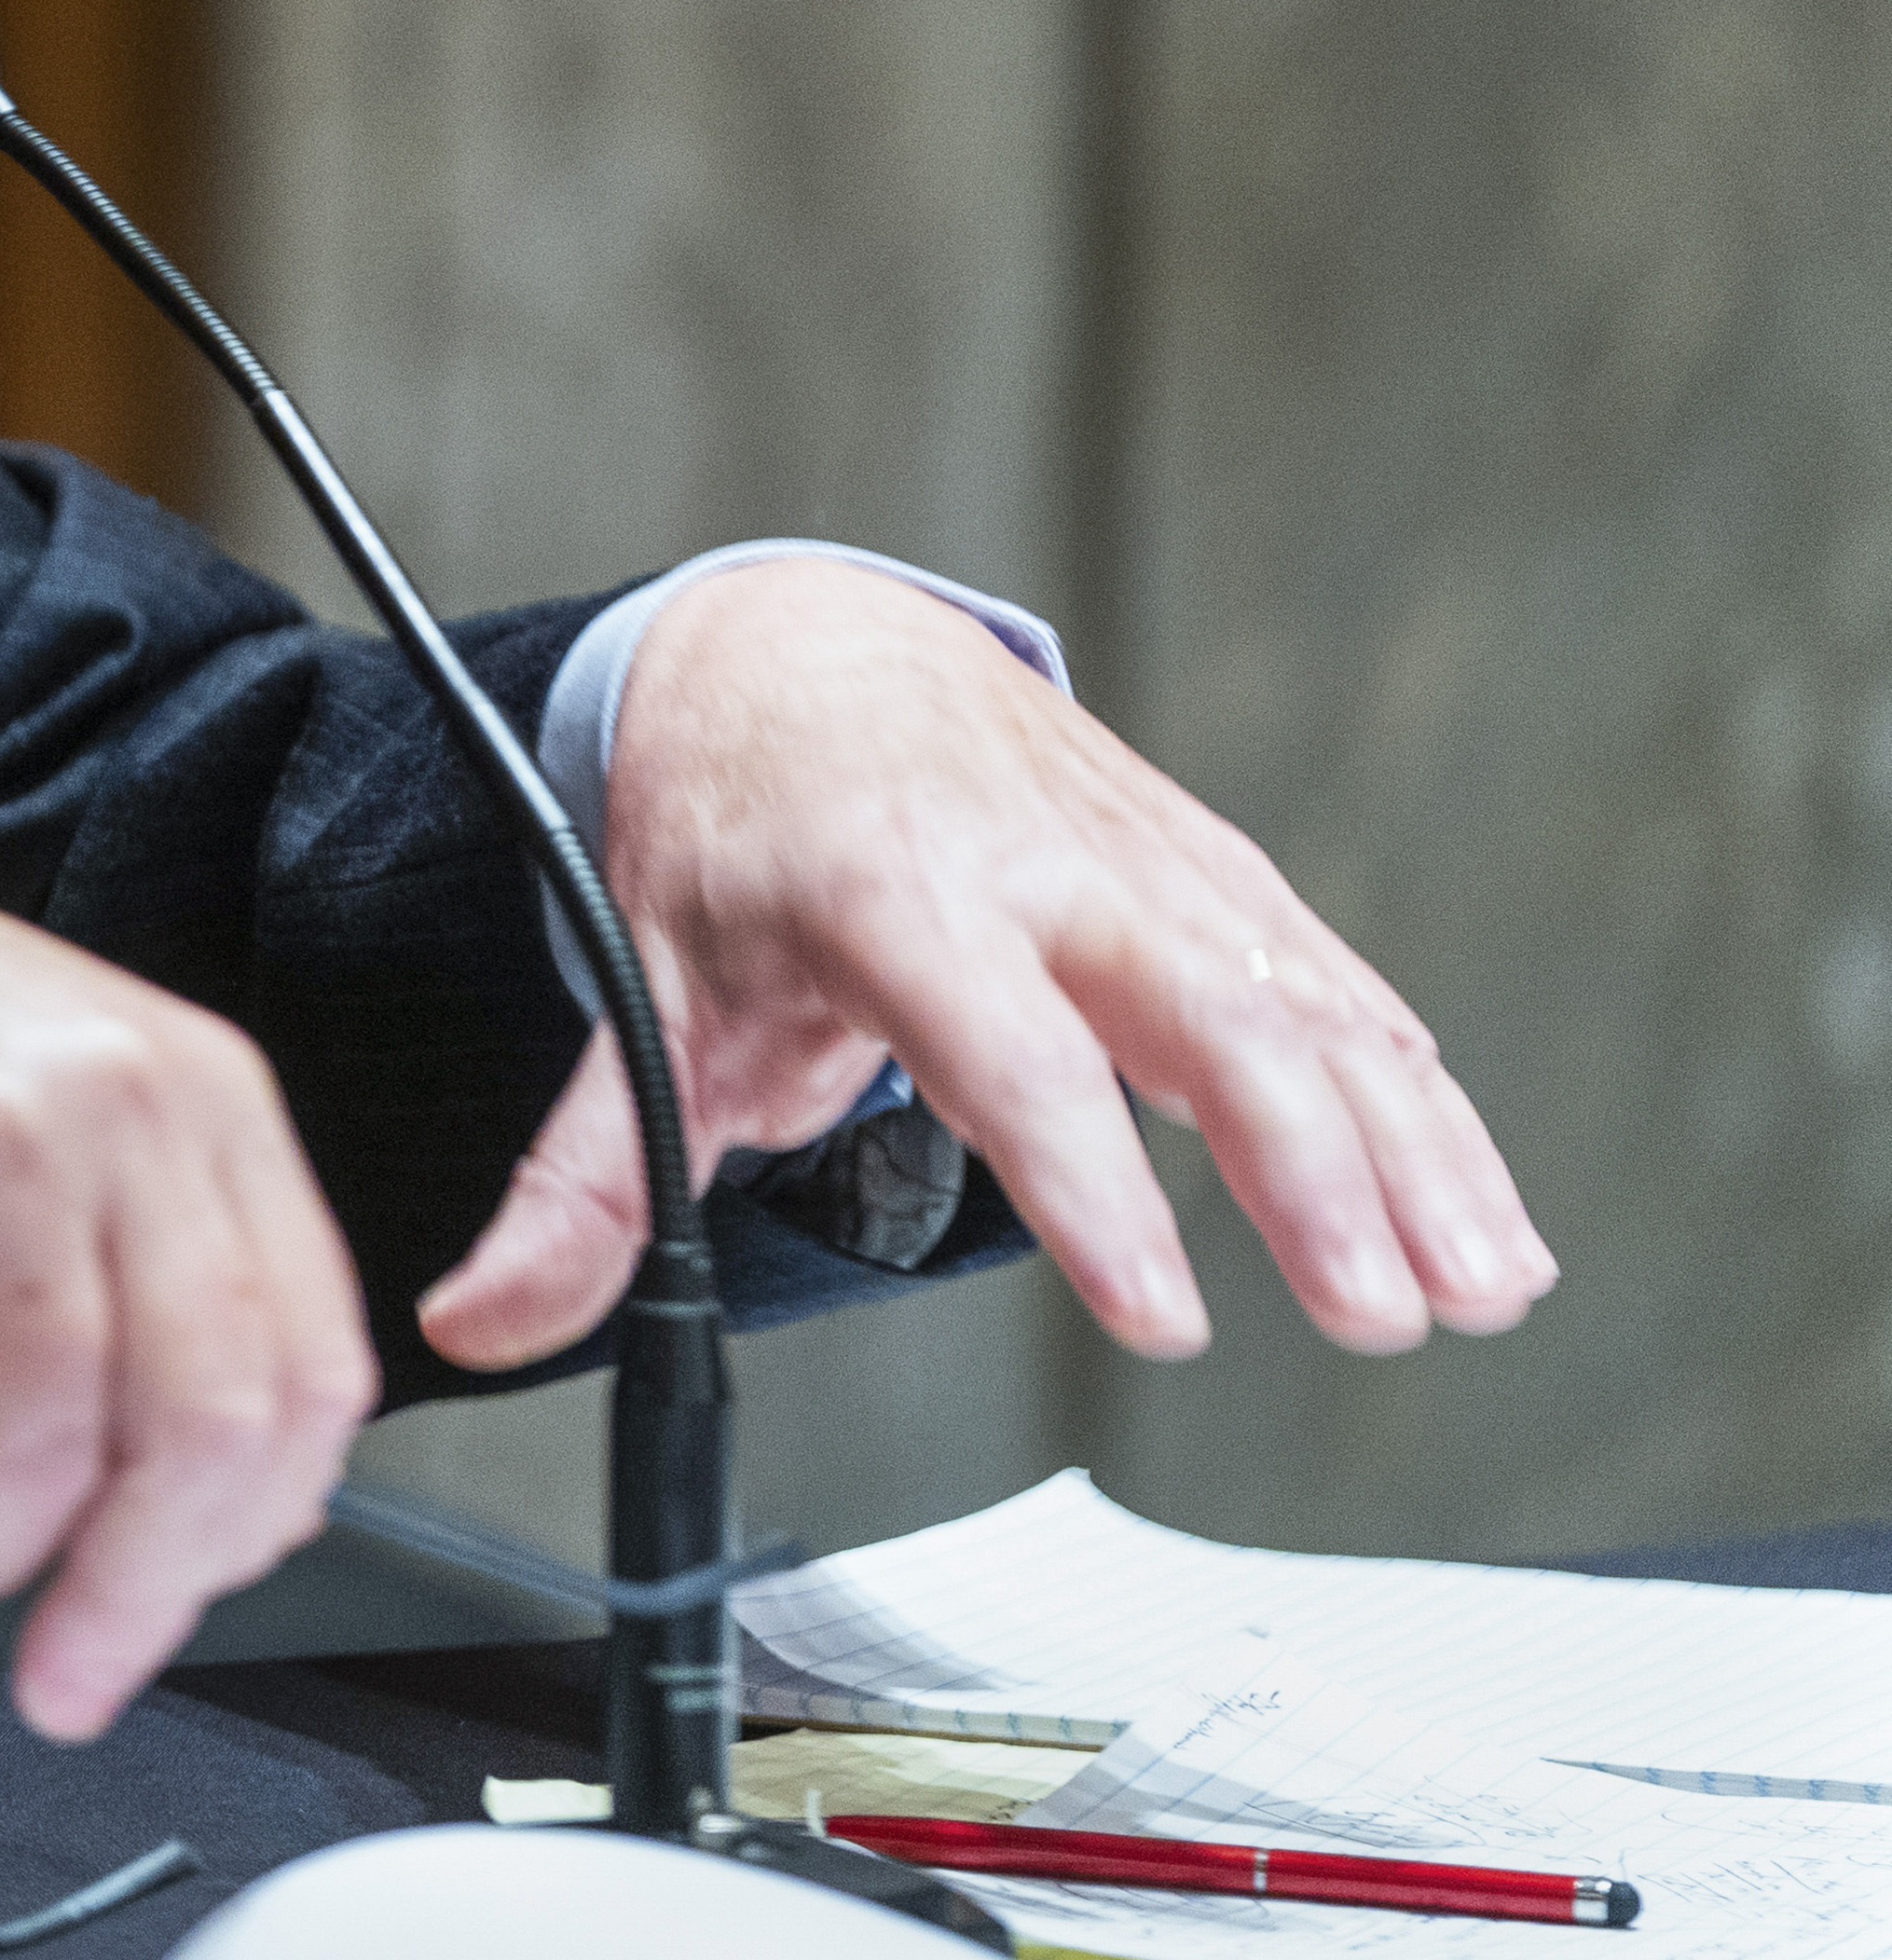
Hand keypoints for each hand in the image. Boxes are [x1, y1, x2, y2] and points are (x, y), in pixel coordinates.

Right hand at [0, 781, 373, 1741]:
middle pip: (199, 1433)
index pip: (305, 1366)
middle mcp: (104, 1110)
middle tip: (68, 1664)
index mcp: (191, 1087)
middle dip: (130, 1595)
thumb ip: (158, 1264)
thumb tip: (236, 1486)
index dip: (249, 1530)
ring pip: (33, 1462)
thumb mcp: (45, 1093)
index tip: (183, 1602)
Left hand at [414, 563, 1555, 1374]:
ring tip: (1473, 1291)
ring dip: (1408, 1152)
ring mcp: (1144, 863)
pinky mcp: (1211, 873)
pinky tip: (1482, 1215)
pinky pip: (1336, 987)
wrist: (798, 642)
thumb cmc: (726, 820)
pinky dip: (1422, 1100)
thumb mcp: (639, 979)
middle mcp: (1040, 866)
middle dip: (1309, 1173)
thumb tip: (476, 1317)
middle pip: (1203, 1020)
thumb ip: (583, 1178)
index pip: (1004, 1050)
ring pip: (1305, 1005)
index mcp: (889, 892)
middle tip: (1379, 1315)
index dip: (1087, 1181)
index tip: (1161, 1313)